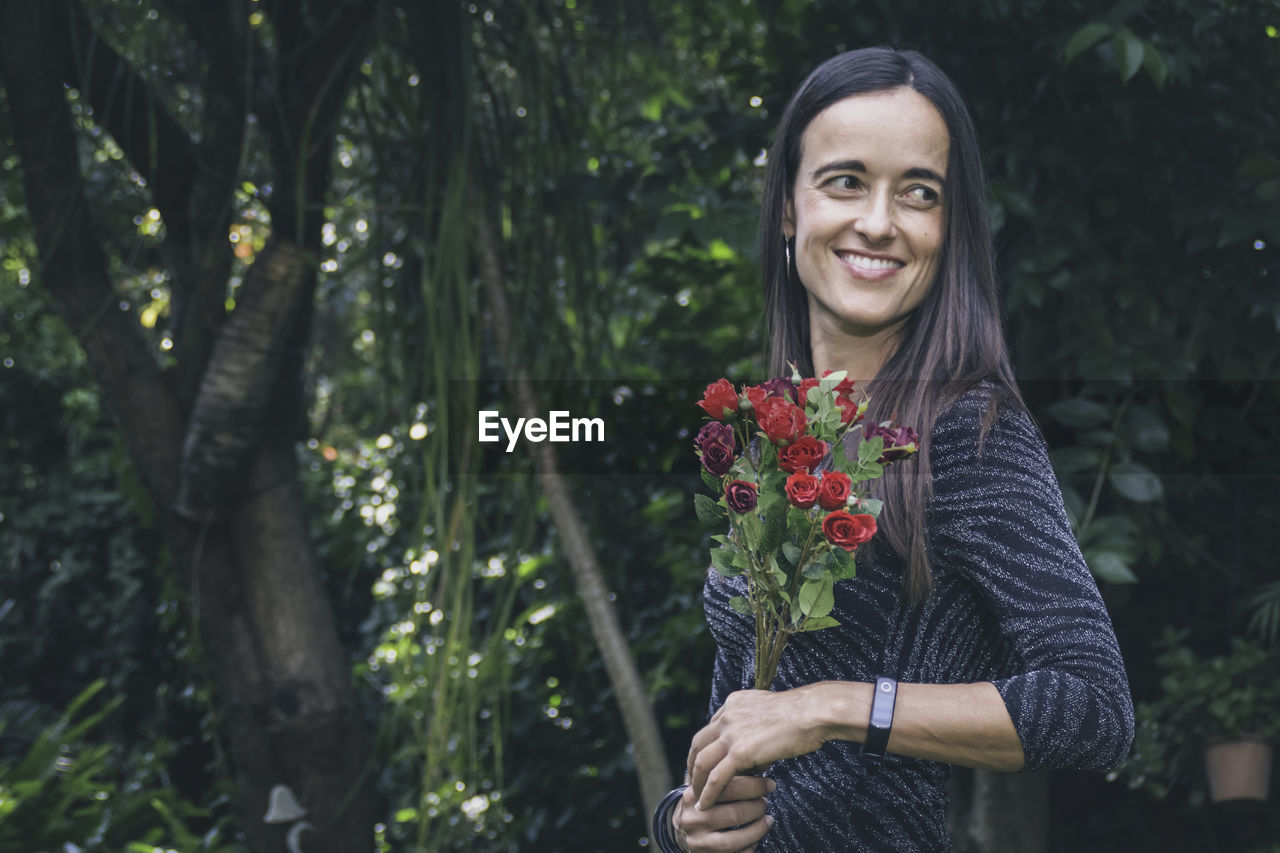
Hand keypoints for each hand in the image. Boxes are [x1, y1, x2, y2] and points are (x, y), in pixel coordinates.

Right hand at [672, 774, 773, 852]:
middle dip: (757, 807)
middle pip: (734, 814)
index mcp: (692, 796)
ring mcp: (698, 842)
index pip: (725, 788)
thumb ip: (720, 775)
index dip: (752, 785)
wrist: (681, 834)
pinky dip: (750, 847)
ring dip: (758, 829)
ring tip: (767, 820)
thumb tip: (754, 763)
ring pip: (735, 839)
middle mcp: (693, 819)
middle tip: (765, 802)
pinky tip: (756, 838)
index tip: (768, 783)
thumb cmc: (700, 805)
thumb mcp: (702, 788)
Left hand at [687, 686, 834, 809]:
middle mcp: (727, 716)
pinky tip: (705, 805)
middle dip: (692, 764)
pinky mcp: (740, 752)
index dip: (705, 748)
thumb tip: (754, 758)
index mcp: (733, 703)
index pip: (710, 728)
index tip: (703, 762)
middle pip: (698, 743)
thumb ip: (755, 731)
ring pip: (702, 762)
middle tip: (692, 781)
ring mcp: (731, 733)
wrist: (812, 712)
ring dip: (696, 782)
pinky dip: (708, 793)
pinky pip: (716, 778)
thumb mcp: (769, 715)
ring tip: (696, 797)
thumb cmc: (802, 715)